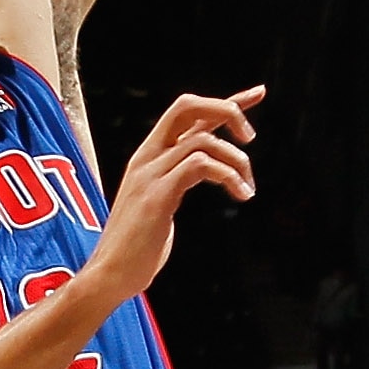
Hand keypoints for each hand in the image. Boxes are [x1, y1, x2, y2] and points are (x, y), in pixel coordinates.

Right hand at [72, 86, 261, 305]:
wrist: (110, 275)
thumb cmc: (138, 247)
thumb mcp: (161, 202)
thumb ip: (178, 180)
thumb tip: (203, 172)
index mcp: (149, 156)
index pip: (188, 113)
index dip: (226, 101)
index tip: (258, 93)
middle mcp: (147, 157)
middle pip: (186, 106)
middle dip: (226, 110)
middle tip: (250, 139)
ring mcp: (149, 174)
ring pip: (202, 140)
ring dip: (236, 160)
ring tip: (248, 189)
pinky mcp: (157, 196)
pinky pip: (199, 166)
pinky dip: (228, 176)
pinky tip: (241, 195)